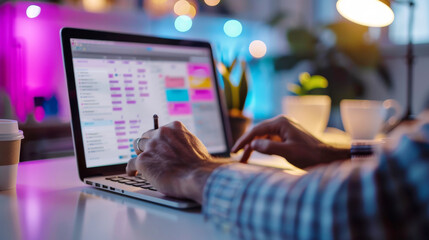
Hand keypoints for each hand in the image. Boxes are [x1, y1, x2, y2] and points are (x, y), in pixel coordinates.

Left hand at [127, 121, 224, 202]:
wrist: (198, 175)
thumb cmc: (200, 164)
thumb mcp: (194, 144)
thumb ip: (182, 142)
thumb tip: (179, 147)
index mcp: (174, 127)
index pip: (160, 130)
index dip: (158, 139)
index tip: (158, 145)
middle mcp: (161, 133)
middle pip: (146, 136)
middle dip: (147, 145)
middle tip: (150, 154)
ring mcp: (151, 146)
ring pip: (138, 147)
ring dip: (140, 154)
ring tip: (141, 162)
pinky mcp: (143, 160)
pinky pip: (131, 163)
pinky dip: (131, 168)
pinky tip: (132, 172)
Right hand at [232, 115, 349, 168]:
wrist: (327, 157)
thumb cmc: (310, 155)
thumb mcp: (288, 152)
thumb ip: (268, 148)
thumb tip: (252, 145)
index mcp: (281, 123)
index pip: (256, 130)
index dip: (243, 141)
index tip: (234, 151)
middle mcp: (281, 122)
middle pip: (258, 132)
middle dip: (246, 144)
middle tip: (236, 155)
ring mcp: (285, 129)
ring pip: (263, 137)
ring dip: (253, 147)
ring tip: (244, 159)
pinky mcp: (287, 135)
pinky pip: (270, 140)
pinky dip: (262, 147)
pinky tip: (256, 154)